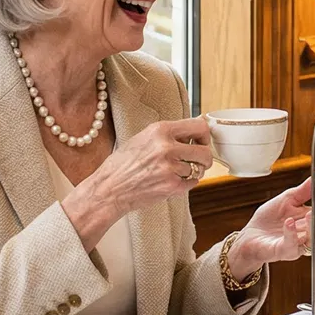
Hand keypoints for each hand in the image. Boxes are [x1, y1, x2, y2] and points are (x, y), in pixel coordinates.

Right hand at [62, 117, 213, 246]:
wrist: (109, 189)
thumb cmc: (122, 165)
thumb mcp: (143, 138)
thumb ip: (169, 133)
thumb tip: (195, 125)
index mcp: (160, 130)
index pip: (199, 127)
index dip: (204, 136)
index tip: (202, 141)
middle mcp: (167, 147)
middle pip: (205, 151)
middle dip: (204, 158)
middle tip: (197, 161)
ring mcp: (170, 168)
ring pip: (199, 169)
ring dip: (193, 172)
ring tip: (178, 172)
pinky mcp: (171, 186)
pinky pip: (193, 183)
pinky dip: (186, 183)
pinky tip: (171, 181)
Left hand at [227, 178, 314, 275]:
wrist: (249, 236)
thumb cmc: (269, 220)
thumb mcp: (288, 198)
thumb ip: (306, 189)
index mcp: (312, 220)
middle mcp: (309, 234)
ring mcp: (299, 244)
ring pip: (314, 237)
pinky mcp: (284, 251)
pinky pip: (291, 243)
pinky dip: (291, 232)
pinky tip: (292, 222)